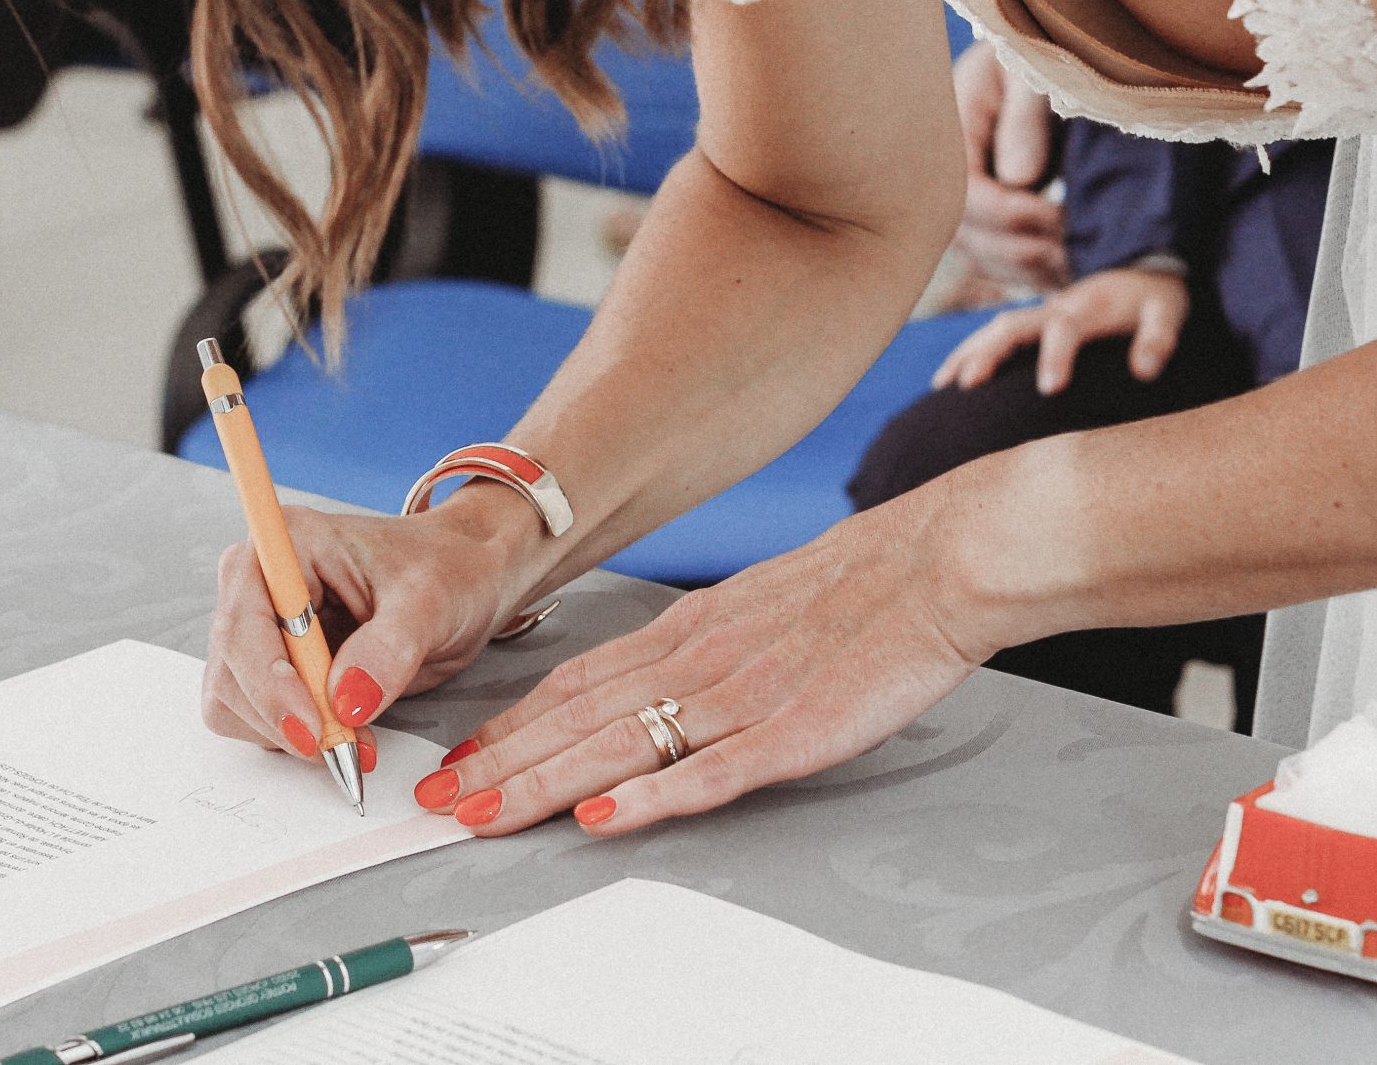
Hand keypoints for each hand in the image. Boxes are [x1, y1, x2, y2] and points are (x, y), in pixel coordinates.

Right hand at [201, 484, 546, 765]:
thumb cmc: (446, 571)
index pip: (245, 621)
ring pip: (234, 700)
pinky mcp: (269, 666)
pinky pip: (253, 718)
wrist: (462, 583)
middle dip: (285, 718)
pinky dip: (292, 738)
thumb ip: (388, 649)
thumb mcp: (430, 602)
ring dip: (288, 735)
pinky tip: (341, 732)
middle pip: (232, 669)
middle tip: (347, 747)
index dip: (268, 681)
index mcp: (290, 542)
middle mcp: (259, 581)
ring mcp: (258, 626)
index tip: (312, 727)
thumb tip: (345, 701)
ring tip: (355, 739)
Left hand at [414, 489, 986, 835]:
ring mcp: (742, 695)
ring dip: (545, 783)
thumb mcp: (759, 606)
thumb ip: (704, 647)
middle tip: (439, 800)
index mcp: (691, 629)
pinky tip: (606, 816)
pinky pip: (710, 770)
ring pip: (622, 744)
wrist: (938, 560)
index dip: (513, 723)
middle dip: (501, 763)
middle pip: (579, 717)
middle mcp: (699, 658)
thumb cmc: (861, 586)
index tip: (463, 756)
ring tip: (487, 815)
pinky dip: (652, 795)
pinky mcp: (792, 729)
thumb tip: (655, 681)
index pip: (578, 681)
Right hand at [933, 266, 1190, 394]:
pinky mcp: (1035, 323)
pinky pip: (994, 334)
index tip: (1049, 389)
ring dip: (968, 353)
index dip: (1056, 356)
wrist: (1143, 267)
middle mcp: (1056, 309)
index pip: (1065, 329)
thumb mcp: (1167, 314)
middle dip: (989, 353)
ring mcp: (1041, 314)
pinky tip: (949, 378)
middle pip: (1013, 326)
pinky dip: (969, 352)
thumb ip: (1158, 339)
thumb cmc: (1154, 299)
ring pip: (996, 329)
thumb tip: (1145, 371)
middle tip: (967, 384)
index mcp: (1088, 309)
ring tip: (943, 386)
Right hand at [950, 42, 1066, 294]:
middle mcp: (942, 180)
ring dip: (1035, 270)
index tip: (1066, 220)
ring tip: (1085, 268)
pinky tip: (1071, 272)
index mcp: (950, 134)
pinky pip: (998, 265)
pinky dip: (1033, 275)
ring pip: (987, 261)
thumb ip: (1027, 117)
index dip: (1017, 215)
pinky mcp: (981, 226)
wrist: (1031, 68)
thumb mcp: (1032, 73)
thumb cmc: (1036, 58)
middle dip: (1031, 251)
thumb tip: (1020, 177)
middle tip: (1086, 255)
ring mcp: (959, 207)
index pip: (969, 196)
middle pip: (975, 239)